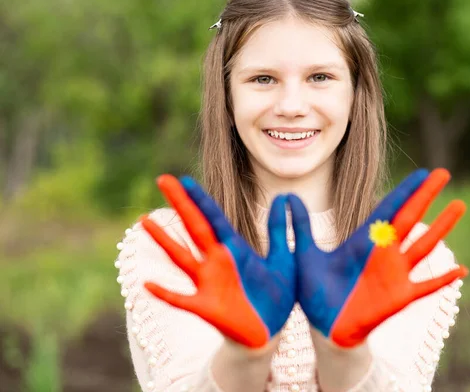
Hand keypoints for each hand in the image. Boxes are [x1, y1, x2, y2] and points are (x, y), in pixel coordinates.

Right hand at [141, 175, 294, 348]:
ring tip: (144, 220)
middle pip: (195, 227)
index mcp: (234, 249)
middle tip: (162, 179)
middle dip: (181, 204)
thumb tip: (283, 198)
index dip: (200, 199)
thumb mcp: (283, 259)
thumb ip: (279, 231)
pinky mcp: (204, 307)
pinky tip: (147, 284)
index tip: (184, 179)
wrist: (269, 331)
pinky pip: (180, 300)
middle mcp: (216, 261)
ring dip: (164, 240)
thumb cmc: (275, 295)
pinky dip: (165, 293)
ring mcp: (207, 283)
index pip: (215, 218)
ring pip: (181, 258)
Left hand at [289, 168, 468, 347]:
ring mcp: (395, 274)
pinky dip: (443, 279)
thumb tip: (287, 196)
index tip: (421, 172)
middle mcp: (383, 253)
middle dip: (426, 195)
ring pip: (424, 245)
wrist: (324, 327)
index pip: (388, 208)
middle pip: (410, 217)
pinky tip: (462, 269)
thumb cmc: (316, 292)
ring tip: (460, 205)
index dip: (405, 190)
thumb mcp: (306, 255)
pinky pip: (426, 286)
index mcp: (363, 240)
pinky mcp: (400, 297)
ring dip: (442, 227)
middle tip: (444, 173)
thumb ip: (300, 227)